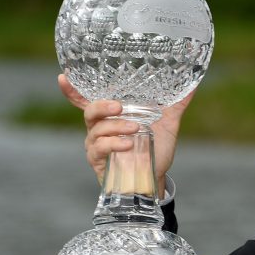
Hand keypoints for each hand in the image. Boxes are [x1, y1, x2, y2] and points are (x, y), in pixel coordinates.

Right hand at [57, 74, 193, 196]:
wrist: (155, 177)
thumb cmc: (155, 149)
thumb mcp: (167, 123)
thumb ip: (176, 103)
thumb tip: (192, 84)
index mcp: (111, 115)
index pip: (86, 99)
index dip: (72, 90)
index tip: (62, 77)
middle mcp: (100, 127)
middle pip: (90, 111)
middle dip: (102, 106)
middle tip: (119, 106)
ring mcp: (97, 145)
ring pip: (97, 129)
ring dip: (116, 127)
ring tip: (136, 129)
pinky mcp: (98, 161)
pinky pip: (99, 148)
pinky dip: (113, 144)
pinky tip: (127, 144)